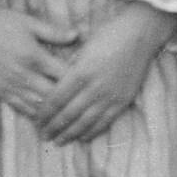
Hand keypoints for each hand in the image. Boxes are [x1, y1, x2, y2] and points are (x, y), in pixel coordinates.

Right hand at [0, 0, 81, 125]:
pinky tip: (46, 117)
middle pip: (54, 96)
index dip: (79, 81)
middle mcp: (23, 75)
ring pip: (38, 107)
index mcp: (34, 56)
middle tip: (83, 104)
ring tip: (68, 116)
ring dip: (53, 112)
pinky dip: (35, 114)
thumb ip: (54, 32)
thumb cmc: (1, 22)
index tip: (90, 83)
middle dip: (69, 101)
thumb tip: (77, 35)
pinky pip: (20, 108)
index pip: (63, 75)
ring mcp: (10, 85)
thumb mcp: (29, 22)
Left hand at [32, 0, 176, 145]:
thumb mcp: (82, 48)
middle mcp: (94, 88)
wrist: (139, 34)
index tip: (36, 120)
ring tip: (58, 141)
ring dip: (70, 134)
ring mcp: (110, 96)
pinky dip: (92, 131)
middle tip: (43, 135)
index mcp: (81, 72)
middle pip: (68, 114)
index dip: (44, 113)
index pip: (56, 99)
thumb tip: (58, 83)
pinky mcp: (123, 101)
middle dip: (53, 127)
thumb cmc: (108, 35)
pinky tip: (82, 137)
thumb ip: (69, 67)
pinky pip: (105, 122)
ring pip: (85, 122)